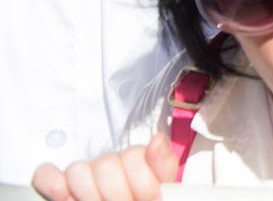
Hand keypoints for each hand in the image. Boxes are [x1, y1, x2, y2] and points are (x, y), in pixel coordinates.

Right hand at [33, 132, 179, 200]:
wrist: (133, 199)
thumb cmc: (143, 198)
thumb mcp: (162, 183)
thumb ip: (162, 163)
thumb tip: (156, 140)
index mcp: (134, 158)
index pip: (133, 156)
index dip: (144, 184)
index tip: (151, 199)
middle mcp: (107, 161)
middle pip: (106, 166)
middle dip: (119, 195)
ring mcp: (82, 172)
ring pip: (78, 171)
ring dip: (91, 196)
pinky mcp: (58, 184)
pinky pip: (45, 175)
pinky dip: (53, 185)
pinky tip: (66, 197)